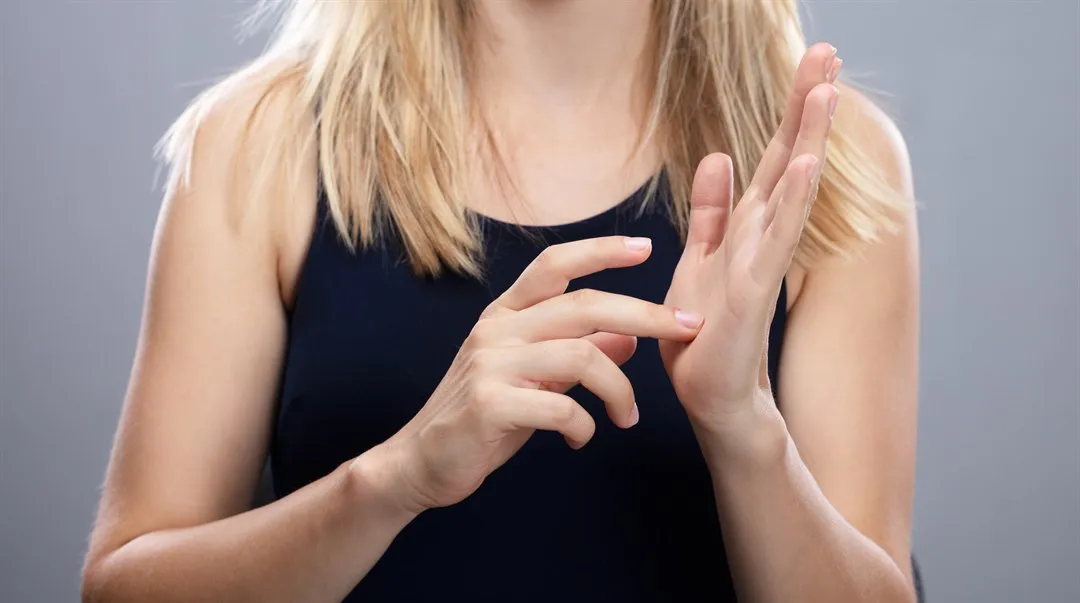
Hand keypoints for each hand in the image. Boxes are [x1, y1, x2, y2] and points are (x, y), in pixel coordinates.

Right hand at [375, 237, 702, 511]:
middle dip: (646, 315)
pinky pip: (563, 407)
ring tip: (628, 417)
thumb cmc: (484, 418)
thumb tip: (628, 336)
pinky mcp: (491, 404)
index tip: (646, 247)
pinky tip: (581, 438)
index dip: (601, 251)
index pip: (555, 264)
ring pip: (583, 357)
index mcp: (506, 314)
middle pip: (585, 305)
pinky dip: (586, 425)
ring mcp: (492, 364)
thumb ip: (576, 353)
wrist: (421, 462)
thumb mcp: (534, 378)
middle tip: (687, 329)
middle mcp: (498, 329)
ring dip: (620, 390)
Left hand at [660, 43, 841, 439]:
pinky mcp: (755, 293)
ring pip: (792, 191)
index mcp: (747, 227)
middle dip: (807, 107)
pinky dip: (793, 203)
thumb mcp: (700, 260)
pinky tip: (808, 167)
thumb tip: (719, 156)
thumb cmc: (705, 335)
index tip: (812, 61)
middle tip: (827, 50)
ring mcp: (763, 263)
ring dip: (809, 140)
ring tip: (827, 90)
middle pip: (790, 160)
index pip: (774, 157)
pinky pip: (775, 240)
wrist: (713, 398)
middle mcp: (763, 238)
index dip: (792, 110)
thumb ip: (712, 212)